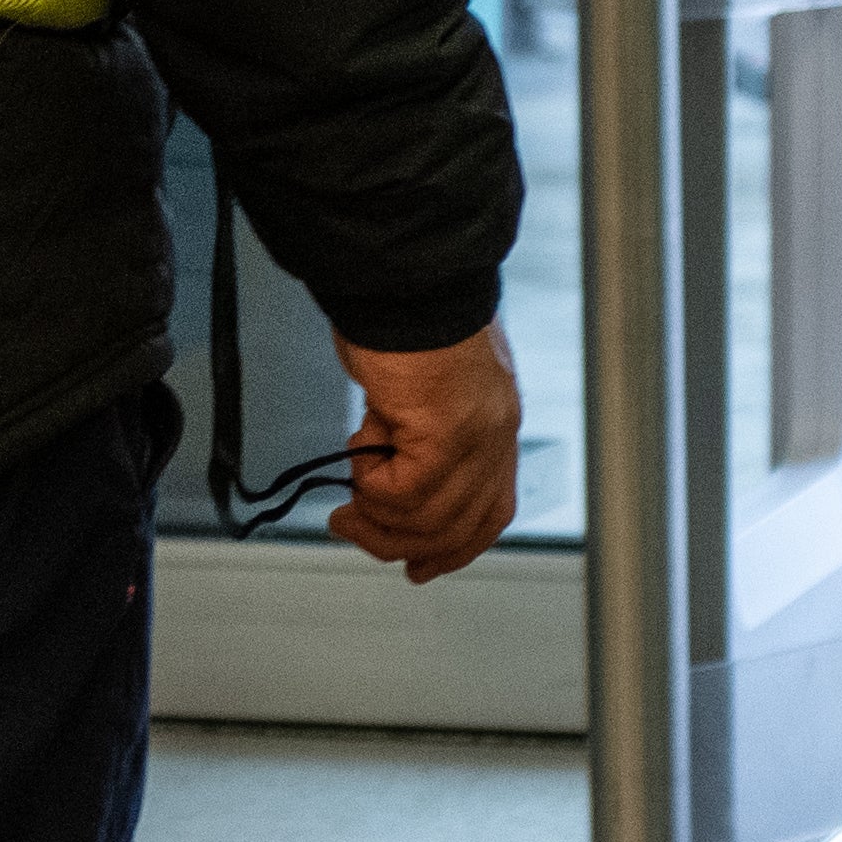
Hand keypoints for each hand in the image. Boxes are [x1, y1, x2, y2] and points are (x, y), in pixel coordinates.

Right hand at [326, 327, 522, 583]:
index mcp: (495, 422)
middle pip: (461, 527)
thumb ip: (416, 433)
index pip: (490, 510)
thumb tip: (384, 472)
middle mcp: (495, 433)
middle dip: (403, 544)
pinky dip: (372, 488)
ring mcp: (475, 434)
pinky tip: (356, 457)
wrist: (400, 276)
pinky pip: (405, 491)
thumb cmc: (401, 316)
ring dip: (378, 520)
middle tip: (353, 529)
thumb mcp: (419, 388)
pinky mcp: (445, 429)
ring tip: (346, 502)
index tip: (419, 565)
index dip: (454, 548)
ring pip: (430, 519)